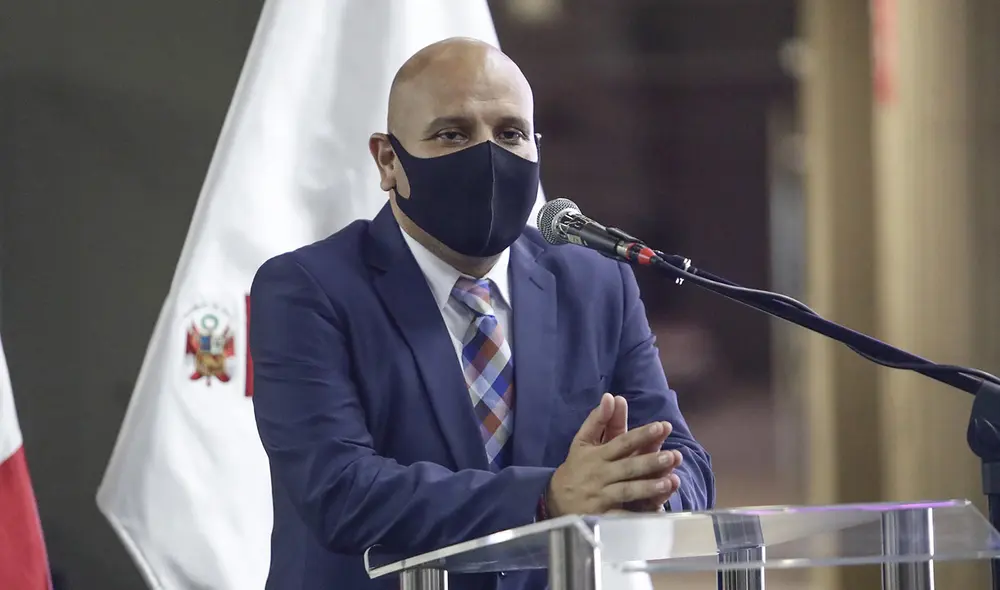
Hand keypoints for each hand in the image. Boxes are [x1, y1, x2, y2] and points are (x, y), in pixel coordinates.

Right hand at [545, 394, 680, 516]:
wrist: (555, 500)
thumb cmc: (576, 467)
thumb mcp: (582, 441)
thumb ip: (597, 419)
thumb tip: (610, 396)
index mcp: (598, 455)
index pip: (622, 442)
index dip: (641, 435)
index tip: (661, 426)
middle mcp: (600, 474)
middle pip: (628, 467)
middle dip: (650, 461)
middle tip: (673, 455)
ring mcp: (601, 496)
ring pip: (627, 491)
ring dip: (648, 487)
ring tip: (670, 482)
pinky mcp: (602, 516)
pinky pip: (622, 516)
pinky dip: (638, 516)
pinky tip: (655, 512)